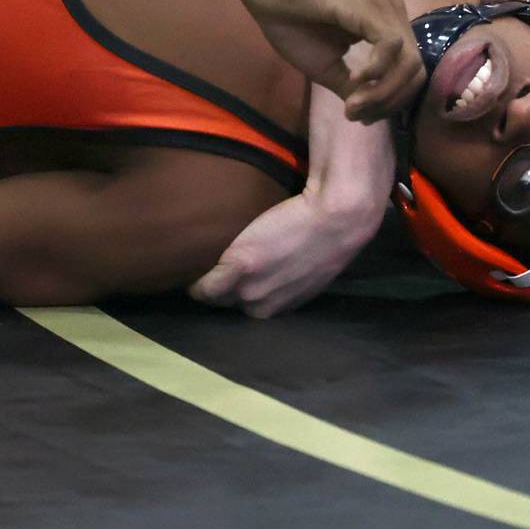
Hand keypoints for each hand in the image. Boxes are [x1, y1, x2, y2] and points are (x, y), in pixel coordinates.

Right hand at [188, 185, 384, 316]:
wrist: (339, 217)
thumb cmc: (331, 236)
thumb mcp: (309, 271)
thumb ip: (288, 281)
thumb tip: (274, 274)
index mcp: (279, 310)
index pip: (244, 312)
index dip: (235, 296)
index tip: (228, 282)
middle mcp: (263, 307)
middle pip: (226, 306)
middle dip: (219, 290)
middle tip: (211, 267)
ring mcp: (250, 290)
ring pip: (211, 297)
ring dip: (204, 283)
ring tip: (198, 265)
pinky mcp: (239, 265)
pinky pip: (202, 286)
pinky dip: (194, 280)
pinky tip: (190, 265)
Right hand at [237, 0, 424, 121]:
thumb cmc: (293, 23)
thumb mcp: (327, 68)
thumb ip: (353, 89)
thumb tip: (369, 114)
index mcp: (388, 26)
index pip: (411, 73)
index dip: (391, 102)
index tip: (360, 117)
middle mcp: (394, 14)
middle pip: (416, 71)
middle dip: (389, 102)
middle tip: (356, 113)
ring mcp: (385, 8)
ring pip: (409, 62)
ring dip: (383, 92)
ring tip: (353, 103)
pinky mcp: (369, 8)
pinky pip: (391, 46)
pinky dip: (376, 71)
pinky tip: (353, 79)